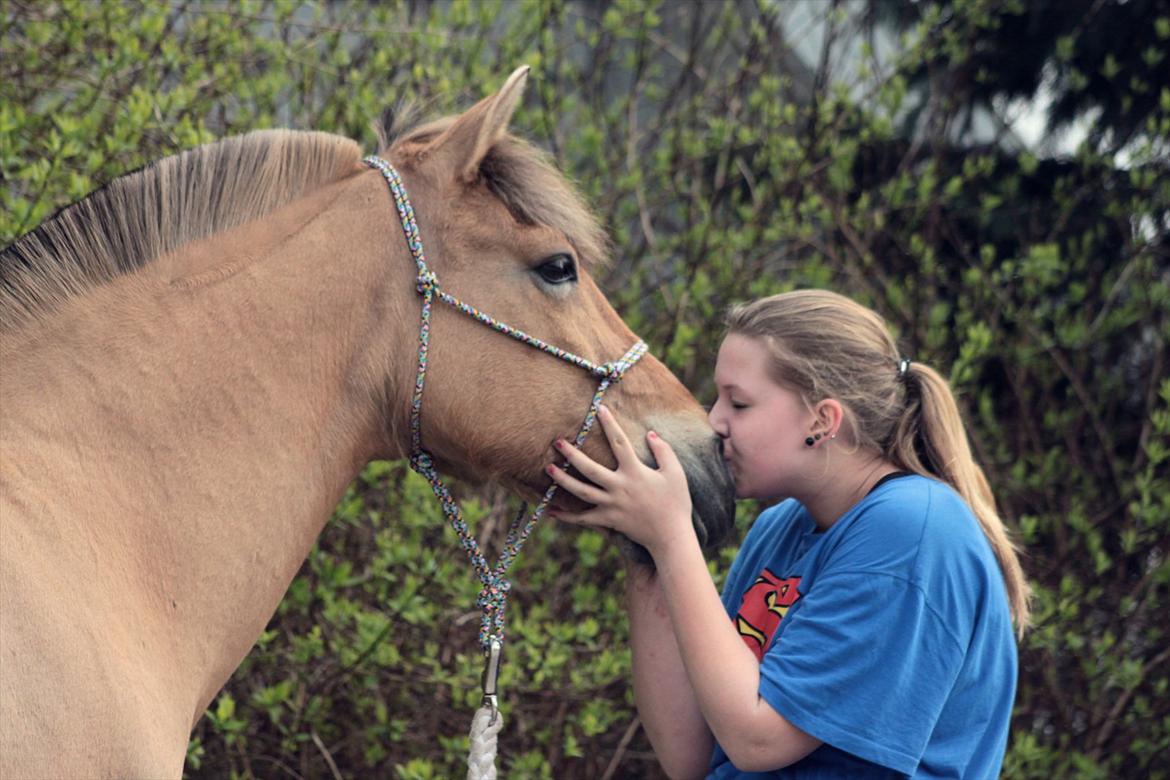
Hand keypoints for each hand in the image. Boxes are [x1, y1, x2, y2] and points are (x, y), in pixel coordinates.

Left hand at [547, 405, 694, 559]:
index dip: (609, 424)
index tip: (599, 409)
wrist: (671, 537)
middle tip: (557, 442)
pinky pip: (583, 519)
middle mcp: (619, 487)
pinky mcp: (608, 520)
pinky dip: (566, 516)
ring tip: (548, 469)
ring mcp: (611, 505)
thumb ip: (663, 450)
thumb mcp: (675, 473)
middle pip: (590, 468)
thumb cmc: (676, 503)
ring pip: (581, 491)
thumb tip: (650, 433)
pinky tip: (550, 511)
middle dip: (572, 454)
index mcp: (635, 472)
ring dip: (563, 480)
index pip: (619, 442)